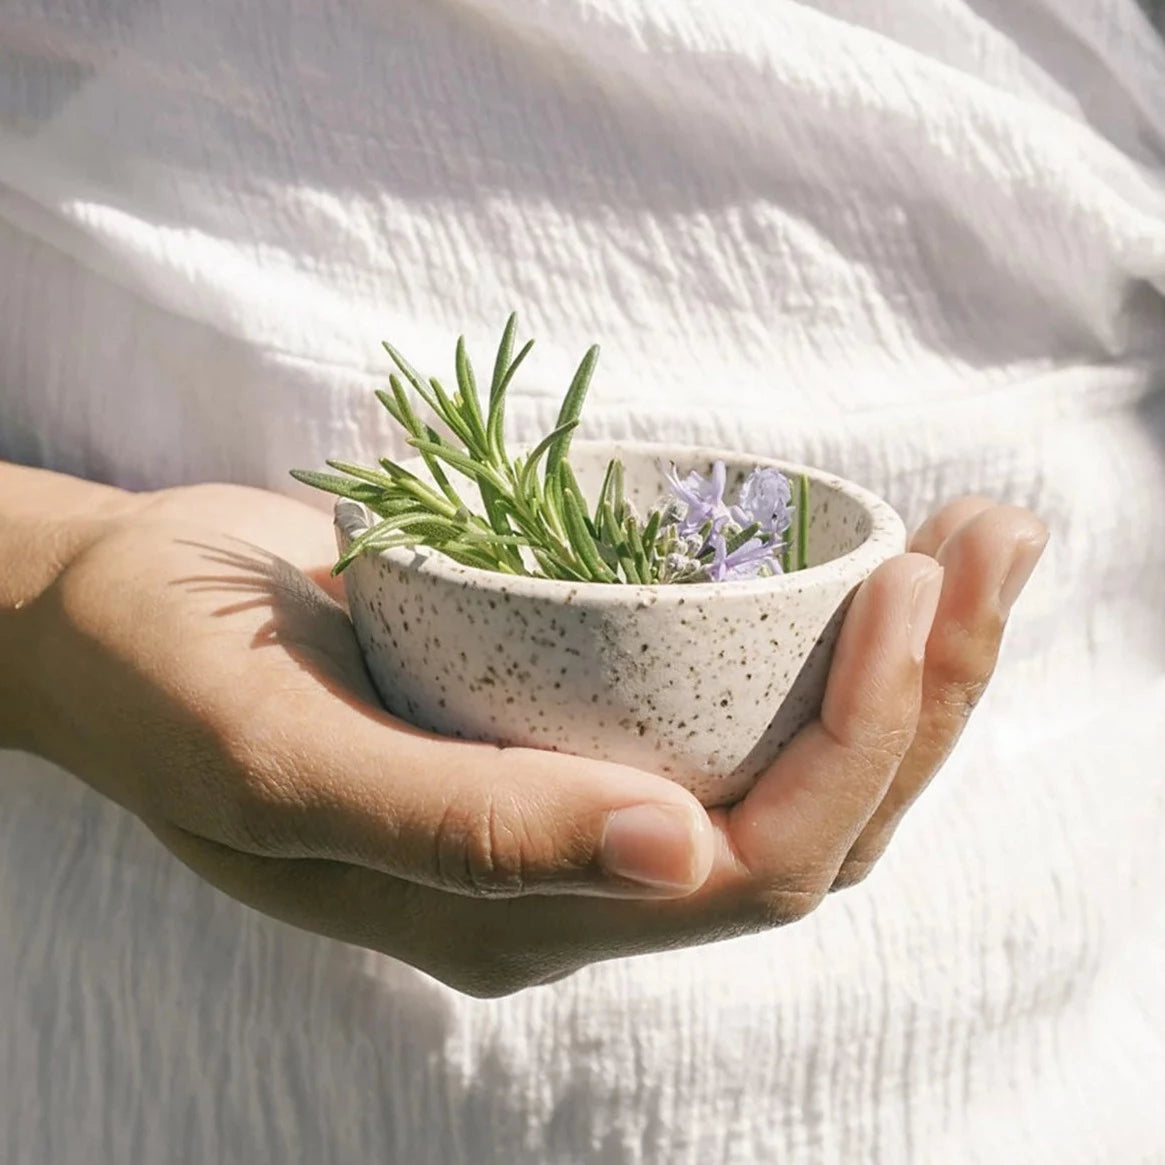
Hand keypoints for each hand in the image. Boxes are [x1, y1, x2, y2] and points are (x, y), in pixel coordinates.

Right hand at [24, 484, 1046, 995]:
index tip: (908, 595)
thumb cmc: (168, 684)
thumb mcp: (282, 763)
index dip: (857, 750)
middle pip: (809, 819)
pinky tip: (874, 554)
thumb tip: (679, 860)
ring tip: (982, 536)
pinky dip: (822, 632)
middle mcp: (569, 865)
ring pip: (791, 759)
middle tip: (1000, 543)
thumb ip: (465, 828)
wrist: (112, 614)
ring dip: (905, 660)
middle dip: (927, 694)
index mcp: (514, 912)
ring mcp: (575, 782)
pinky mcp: (568, 704)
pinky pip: (731, 696)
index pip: (751, 873)